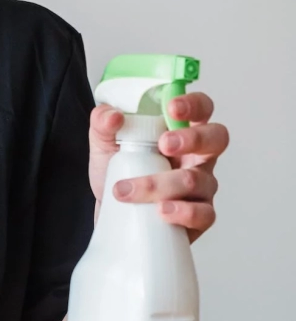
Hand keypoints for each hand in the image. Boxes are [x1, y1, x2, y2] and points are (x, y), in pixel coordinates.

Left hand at [88, 93, 229, 244]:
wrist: (112, 213)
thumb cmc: (119, 173)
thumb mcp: (104, 144)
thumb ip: (103, 123)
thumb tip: (113, 116)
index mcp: (182, 131)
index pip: (202, 108)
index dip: (194, 104)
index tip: (172, 107)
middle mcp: (198, 156)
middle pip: (217, 138)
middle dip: (193, 138)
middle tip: (164, 145)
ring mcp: (202, 186)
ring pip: (197, 180)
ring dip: (160, 184)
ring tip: (128, 190)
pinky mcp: (199, 215)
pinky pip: (204, 214)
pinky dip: (182, 212)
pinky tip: (161, 211)